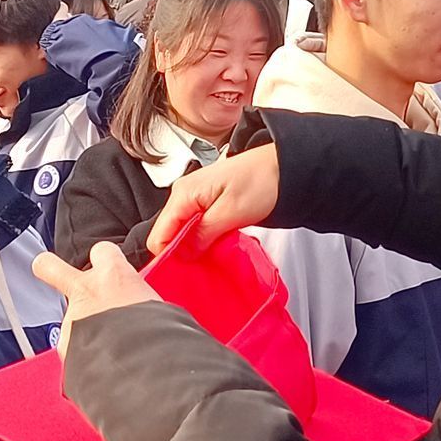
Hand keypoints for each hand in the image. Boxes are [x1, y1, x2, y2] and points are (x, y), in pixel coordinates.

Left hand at [32, 241, 160, 358]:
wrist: (143, 365)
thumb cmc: (157, 335)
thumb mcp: (156, 307)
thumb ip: (139, 302)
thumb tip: (145, 311)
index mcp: (114, 275)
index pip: (102, 251)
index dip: (104, 259)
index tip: (110, 269)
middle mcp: (86, 291)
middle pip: (49, 266)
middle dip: (49, 268)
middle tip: (52, 273)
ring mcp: (71, 318)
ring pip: (67, 318)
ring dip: (79, 328)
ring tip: (102, 345)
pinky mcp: (64, 346)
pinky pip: (72, 348)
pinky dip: (82, 354)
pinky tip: (100, 363)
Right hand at [146, 142, 281, 256]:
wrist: (282, 166)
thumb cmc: (262, 181)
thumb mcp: (231, 213)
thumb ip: (203, 234)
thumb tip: (183, 254)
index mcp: (184, 193)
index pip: (158, 235)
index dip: (167, 257)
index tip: (182, 274)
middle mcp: (183, 193)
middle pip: (167, 234)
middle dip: (180, 254)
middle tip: (201, 267)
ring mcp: (193, 197)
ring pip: (180, 232)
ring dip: (192, 248)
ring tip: (210, 257)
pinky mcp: (205, 203)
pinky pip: (193, 227)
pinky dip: (201, 239)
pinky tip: (214, 246)